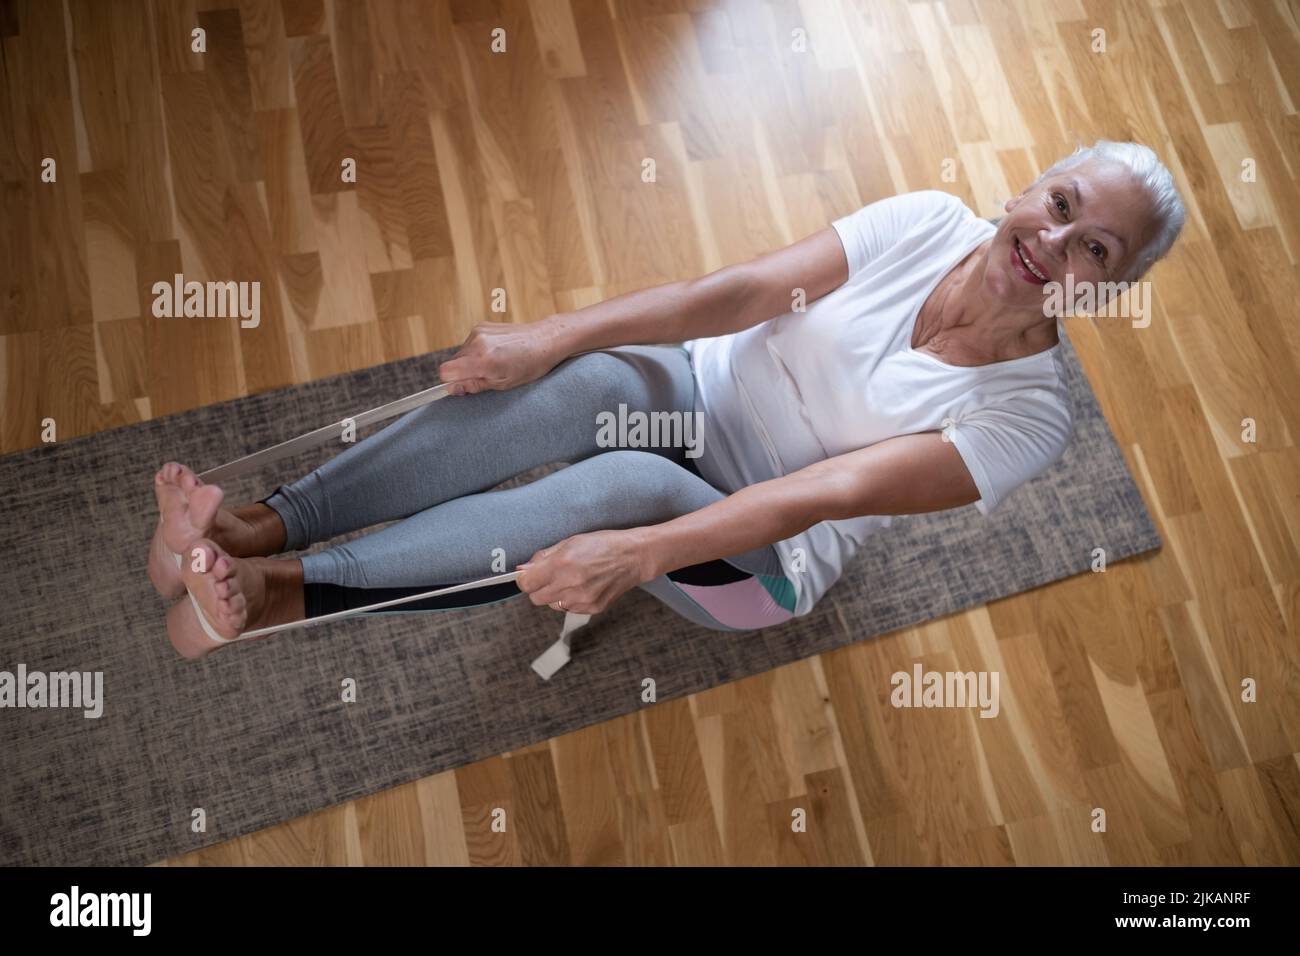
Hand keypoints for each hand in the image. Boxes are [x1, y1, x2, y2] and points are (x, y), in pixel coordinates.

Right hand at [438, 319, 568, 395]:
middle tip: (485, 378)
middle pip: (452, 363)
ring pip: (461, 354)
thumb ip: (475, 385)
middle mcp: (477, 342)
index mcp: (482, 359)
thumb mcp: (504, 383)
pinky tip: (495, 353)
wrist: (545, 340)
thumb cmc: (530, 365)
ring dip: (470, 362)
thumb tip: (452, 388)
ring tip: (494, 364)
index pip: (446, 371)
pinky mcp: (481, 326)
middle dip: (463, 373)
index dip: (451, 382)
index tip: (463, 387)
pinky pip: (469, 344)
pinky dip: (476, 352)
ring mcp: (478, 331)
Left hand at [516, 530, 651, 614]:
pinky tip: (583, 586)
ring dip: (555, 594)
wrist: (633, 557)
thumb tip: (523, 569)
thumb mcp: (570, 541)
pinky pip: (569, 608)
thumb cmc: (603, 544)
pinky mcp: (592, 608)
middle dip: (538, 588)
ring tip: (571, 579)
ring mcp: (582, 599)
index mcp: (562, 564)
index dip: (525, 579)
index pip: (526, 583)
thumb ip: (544, 557)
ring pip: (552, 605)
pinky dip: (570, 599)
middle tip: (550, 576)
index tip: (529, 575)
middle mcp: (570, 584)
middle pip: (536, 598)